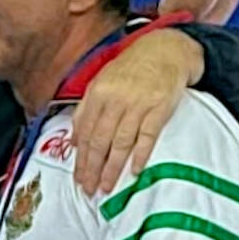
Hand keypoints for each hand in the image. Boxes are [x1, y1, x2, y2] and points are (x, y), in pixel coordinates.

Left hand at [71, 29, 202, 194]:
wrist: (164, 50)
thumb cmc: (130, 70)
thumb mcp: (100, 83)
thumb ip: (85, 111)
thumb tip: (74, 142)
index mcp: (97, 94)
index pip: (85, 134)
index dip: (80, 159)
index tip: (78, 178)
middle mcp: (115, 100)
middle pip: (100, 141)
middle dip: (93, 169)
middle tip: (90, 189)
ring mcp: (138, 104)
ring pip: (121, 142)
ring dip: (113, 168)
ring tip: (107, 186)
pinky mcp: (159, 107)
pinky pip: (148, 136)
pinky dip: (140, 155)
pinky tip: (134, 171)